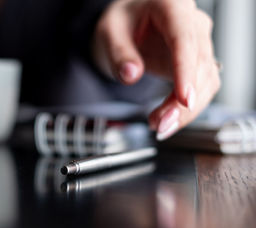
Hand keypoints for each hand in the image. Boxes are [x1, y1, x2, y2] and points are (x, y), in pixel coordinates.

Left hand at [93, 0, 220, 139]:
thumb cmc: (122, 23)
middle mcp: (192, 24)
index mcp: (172, 6)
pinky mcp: (196, 63)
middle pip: (199, 65)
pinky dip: (187, 108)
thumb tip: (131, 75)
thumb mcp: (110, 33)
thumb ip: (119, 53)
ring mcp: (198, 44)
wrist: (128, 25)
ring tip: (161, 127)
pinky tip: (168, 120)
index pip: (184, 40)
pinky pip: (201, 88)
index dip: (185, 71)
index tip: (184, 99)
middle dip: (182, 102)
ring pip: (206, 80)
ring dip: (187, 110)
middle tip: (160, 125)